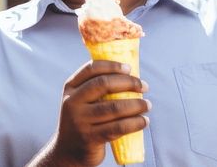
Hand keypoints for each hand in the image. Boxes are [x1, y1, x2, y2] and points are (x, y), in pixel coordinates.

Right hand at [30, 60, 149, 166]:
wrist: (68, 151)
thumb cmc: (83, 121)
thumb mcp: (80, 102)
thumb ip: (96, 89)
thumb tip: (130, 76)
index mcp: (70, 88)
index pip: (91, 69)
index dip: (112, 65)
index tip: (130, 68)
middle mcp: (72, 102)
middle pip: (103, 84)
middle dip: (128, 82)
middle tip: (144, 86)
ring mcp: (80, 120)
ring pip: (114, 107)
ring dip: (136, 104)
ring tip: (147, 105)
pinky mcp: (90, 137)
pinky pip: (117, 128)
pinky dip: (134, 123)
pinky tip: (144, 121)